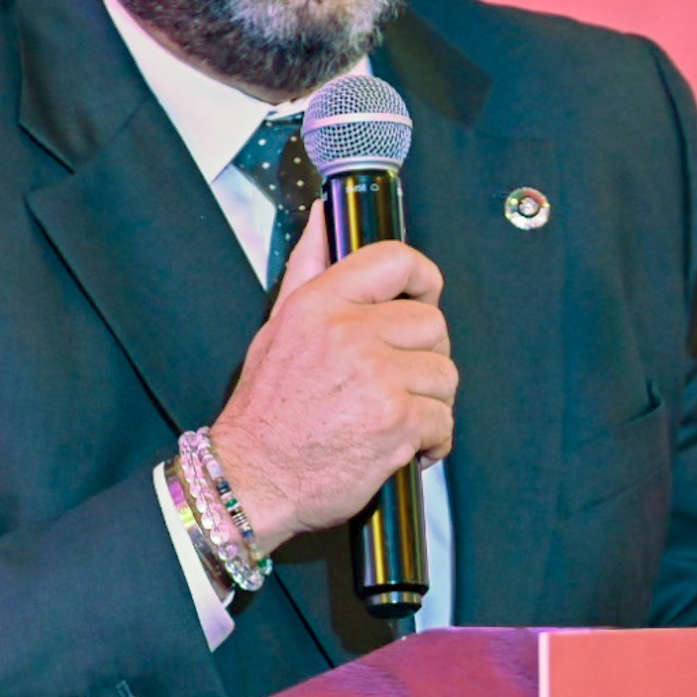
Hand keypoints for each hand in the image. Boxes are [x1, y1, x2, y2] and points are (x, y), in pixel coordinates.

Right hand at [208, 200, 452, 554]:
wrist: (251, 481)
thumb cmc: (266, 409)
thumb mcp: (278, 327)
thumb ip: (308, 268)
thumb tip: (325, 215)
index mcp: (320, 304)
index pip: (396, 260)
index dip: (423, 277)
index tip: (425, 296)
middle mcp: (348, 334)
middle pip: (432, 323)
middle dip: (423, 356)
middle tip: (396, 381)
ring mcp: (375, 378)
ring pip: (445, 374)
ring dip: (430, 401)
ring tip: (395, 417)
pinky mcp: (396, 423)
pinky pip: (444, 420)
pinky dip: (433, 441)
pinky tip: (405, 446)